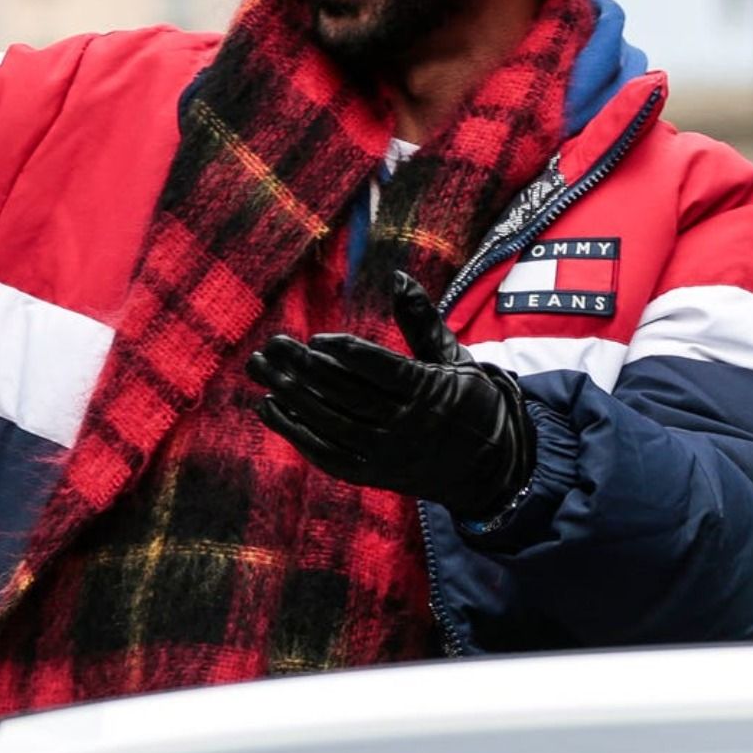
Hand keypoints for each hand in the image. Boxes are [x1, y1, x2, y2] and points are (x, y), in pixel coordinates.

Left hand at [246, 272, 535, 520]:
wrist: (490, 468)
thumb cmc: (472, 403)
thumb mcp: (453, 357)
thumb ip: (421, 319)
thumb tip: (398, 277)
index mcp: (428, 391)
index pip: (380, 370)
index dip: (346, 353)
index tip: (315, 338)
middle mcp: (404, 424)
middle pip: (346, 394)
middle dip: (305, 369)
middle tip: (272, 346)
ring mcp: (386, 453)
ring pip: (330, 422)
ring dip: (291, 396)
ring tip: (262, 371)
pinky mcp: (372, 475)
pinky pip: (326, 453)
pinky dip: (296, 432)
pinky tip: (271, 409)